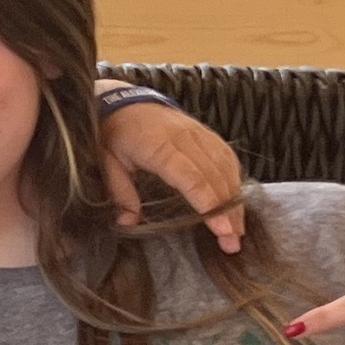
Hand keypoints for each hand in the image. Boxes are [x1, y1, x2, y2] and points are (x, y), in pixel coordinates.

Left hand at [100, 95, 245, 252]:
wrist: (123, 101)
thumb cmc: (113, 134)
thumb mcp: (106, 162)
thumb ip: (119, 193)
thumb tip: (127, 224)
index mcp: (158, 146)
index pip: (192, 178)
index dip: (209, 204)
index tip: (221, 230)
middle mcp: (185, 138)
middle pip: (215, 176)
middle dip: (228, 211)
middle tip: (233, 242)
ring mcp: (198, 133)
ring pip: (226, 167)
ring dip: (235, 199)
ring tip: (238, 229)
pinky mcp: (205, 133)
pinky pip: (226, 156)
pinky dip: (234, 179)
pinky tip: (236, 201)